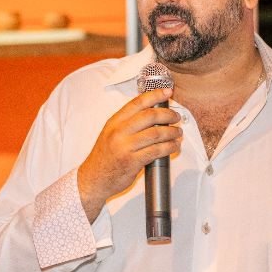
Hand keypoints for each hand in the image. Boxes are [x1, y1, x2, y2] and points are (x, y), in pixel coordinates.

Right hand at [77, 87, 179, 220]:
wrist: (93, 179)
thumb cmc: (104, 157)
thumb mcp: (110, 134)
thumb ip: (128, 124)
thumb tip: (153, 115)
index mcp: (114, 122)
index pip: (137, 103)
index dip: (154, 95)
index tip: (167, 92)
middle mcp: (118, 132)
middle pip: (150, 116)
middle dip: (168, 115)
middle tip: (176, 117)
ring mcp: (125, 147)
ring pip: (156, 133)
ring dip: (172, 132)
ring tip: (178, 133)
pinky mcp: (132, 161)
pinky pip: (156, 151)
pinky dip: (169, 147)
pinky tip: (174, 146)